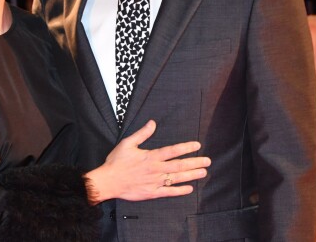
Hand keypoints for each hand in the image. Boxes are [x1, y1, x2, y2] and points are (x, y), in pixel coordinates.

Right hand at [85, 120, 210, 203]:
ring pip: (176, 178)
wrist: (108, 182)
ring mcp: (154, 182)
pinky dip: (179, 191)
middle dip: (194, 162)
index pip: (172, 151)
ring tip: (203, 173)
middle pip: (179, 165)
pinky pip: (168, 192)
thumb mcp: (128, 143)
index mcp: (151, 156)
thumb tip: (153, 122)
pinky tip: (189, 188)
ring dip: (191, 175)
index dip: (186, 147)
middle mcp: (155, 169)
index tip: (197, 145)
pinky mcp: (151, 193)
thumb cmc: (117, 161)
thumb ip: (142, 133)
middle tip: (207, 161)